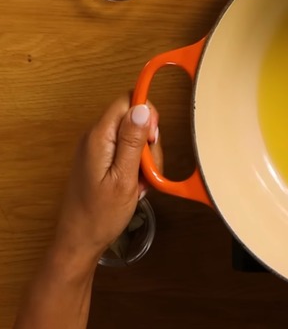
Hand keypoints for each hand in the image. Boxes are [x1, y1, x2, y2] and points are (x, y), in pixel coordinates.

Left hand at [53, 93, 161, 261]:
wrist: (80, 240)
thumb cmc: (101, 215)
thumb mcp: (124, 177)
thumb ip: (133, 141)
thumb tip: (143, 108)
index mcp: (100, 137)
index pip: (127, 101)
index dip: (147, 113)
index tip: (153, 138)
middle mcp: (96, 137)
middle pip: (133, 119)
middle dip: (149, 141)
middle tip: (148, 168)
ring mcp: (98, 149)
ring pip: (133, 136)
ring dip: (145, 157)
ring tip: (140, 182)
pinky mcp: (101, 160)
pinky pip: (126, 151)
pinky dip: (137, 166)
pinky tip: (135, 184)